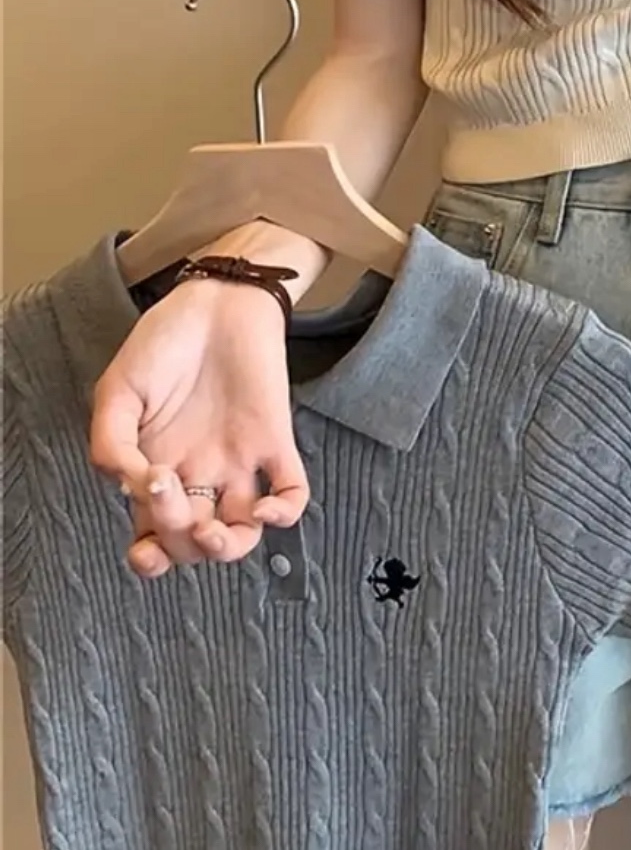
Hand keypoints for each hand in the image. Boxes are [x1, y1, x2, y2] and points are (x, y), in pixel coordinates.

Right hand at [90, 282, 308, 576]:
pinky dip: (285, 513)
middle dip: (180, 540)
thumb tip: (129, 488)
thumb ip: (110, 443)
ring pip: (242, 532)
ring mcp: (239, 460)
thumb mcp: (116, 390)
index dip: (151, 558)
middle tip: (168, 495)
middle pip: (194, 541)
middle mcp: (199, 473)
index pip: (155, 537)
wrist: (214, 299)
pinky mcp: (275, 439)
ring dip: (229, 548)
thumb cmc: (163, 341)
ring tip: (214, 530)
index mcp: (157, 468)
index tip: (143, 548)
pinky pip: (292, 491)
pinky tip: (266, 509)